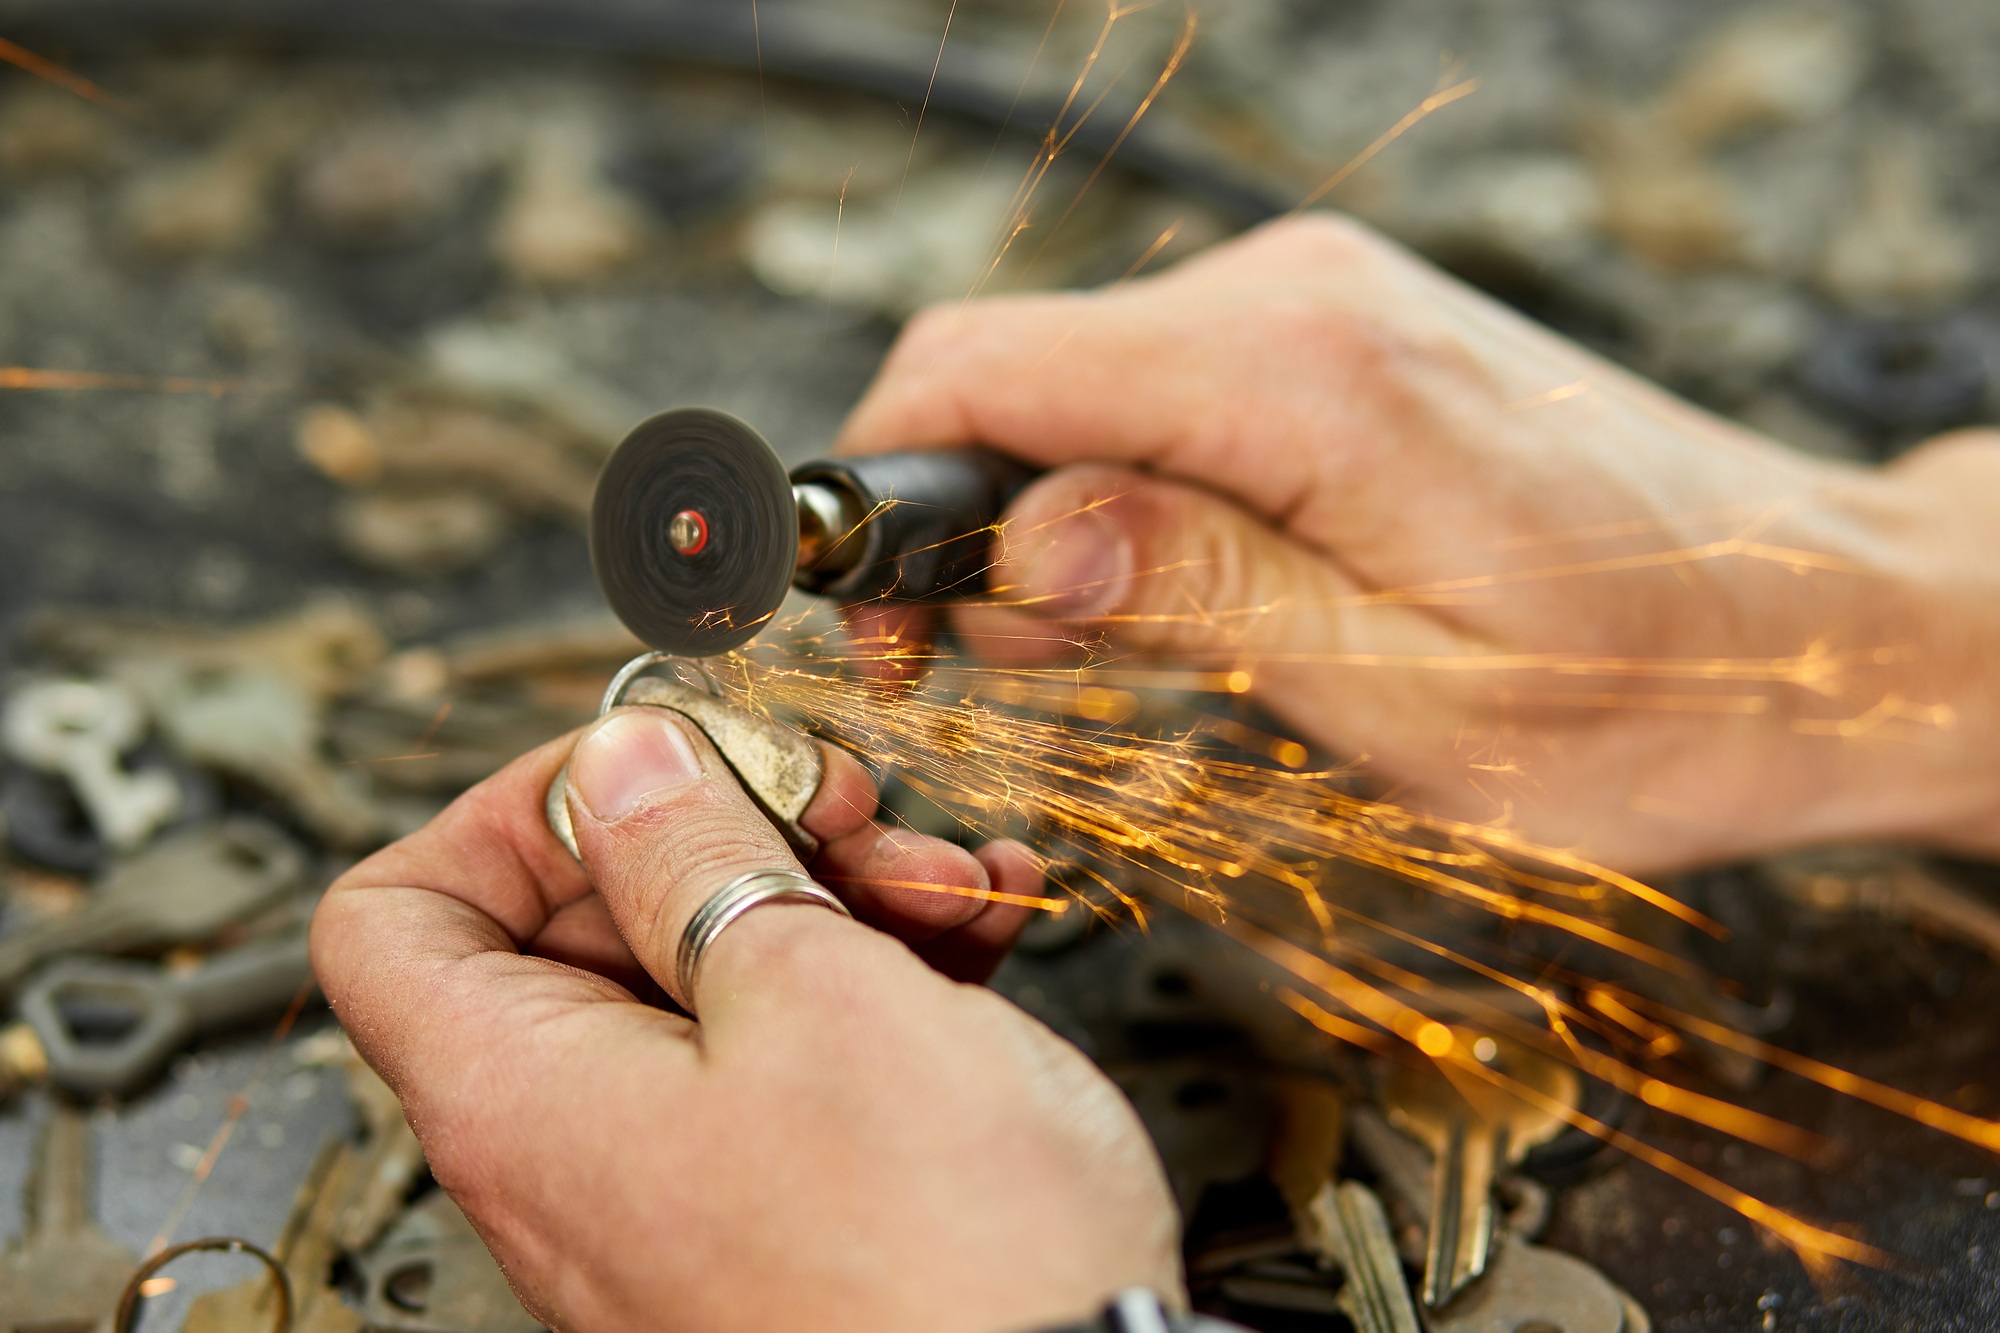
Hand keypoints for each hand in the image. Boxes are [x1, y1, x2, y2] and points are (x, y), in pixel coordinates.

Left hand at [310, 710, 1180, 1332]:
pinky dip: (873, 974)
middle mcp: (578, 1151)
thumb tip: (620, 766)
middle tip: (842, 809)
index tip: (649, 770)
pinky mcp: (783, 1200)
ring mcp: (683, 1180)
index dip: (512, 811)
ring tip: (944, 880)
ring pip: (713, 976)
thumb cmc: (942, 1259)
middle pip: (587, 926)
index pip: (395, 915)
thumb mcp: (816, 993)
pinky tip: (974, 931)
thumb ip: (696, 855)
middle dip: (726, 831)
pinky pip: (792, 1050)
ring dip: (830, 894)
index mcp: (527, 1096)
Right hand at [837, 215, 1999, 873]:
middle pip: (1016, 371)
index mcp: (1298, 378)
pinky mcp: (1340, 344)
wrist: (1821, 625)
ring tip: (1099, 659)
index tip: (864, 619)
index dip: (880, 491)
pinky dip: (1121, 498)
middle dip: (957, 526)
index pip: (989, 371)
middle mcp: (1297, 303)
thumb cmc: (1653, 691)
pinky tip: (1169, 599)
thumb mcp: (1412, 698)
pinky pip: (1164, 399)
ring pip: (1080, 389)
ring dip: (1041, 523)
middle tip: (997, 677)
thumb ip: (1204, 598)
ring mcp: (1321, 309)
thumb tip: (1018, 541)